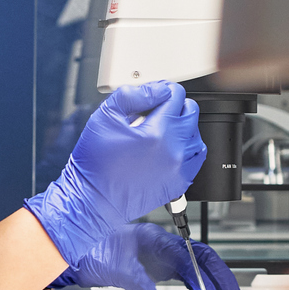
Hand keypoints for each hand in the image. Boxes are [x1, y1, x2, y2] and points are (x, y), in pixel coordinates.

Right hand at [25, 81, 206, 267]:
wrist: (93, 200)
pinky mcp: (178, 183)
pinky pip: (195, 158)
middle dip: (174, 106)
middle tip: (155, 110)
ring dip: (182, 127)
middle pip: (190, 112)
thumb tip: (155, 89)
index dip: (163, 89)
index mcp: (158, 133)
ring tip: (161, 129)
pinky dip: (186, 148)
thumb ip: (132, 95)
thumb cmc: (95, 164)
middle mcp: (174, 151)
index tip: (153, 94)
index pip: (176, 96)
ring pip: (196, 135)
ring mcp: (179, 169)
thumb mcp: (105, 117)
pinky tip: (168, 148)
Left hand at [61, 222, 237, 289]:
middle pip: (199, 258)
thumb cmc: (88, 249)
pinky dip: (195, 286)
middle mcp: (159, 245)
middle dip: (219, 277)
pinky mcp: (152, 267)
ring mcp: (157, 256)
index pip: (191, 255)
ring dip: (210, 282)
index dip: (206, 275)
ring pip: (193, 267)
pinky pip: (181, 275)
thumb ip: (135, 279)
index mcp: (154, 239)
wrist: (70, 249)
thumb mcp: (113, 266)